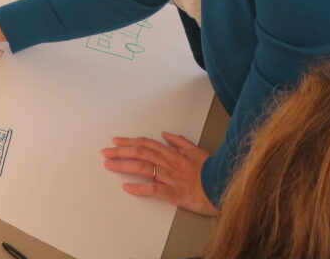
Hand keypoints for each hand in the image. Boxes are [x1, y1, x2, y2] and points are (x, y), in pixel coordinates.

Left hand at [101, 132, 217, 215]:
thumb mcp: (197, 150)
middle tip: (104, 152)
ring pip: (143, 168)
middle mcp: (169, 163)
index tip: (115, 141)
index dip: (130, 142)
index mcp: (173, 153)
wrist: (225, 185)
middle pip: (140, 153)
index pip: (146, 144)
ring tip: (108, 165)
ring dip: (124, 166)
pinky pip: (154, 189)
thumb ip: (180, 142)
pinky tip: (126, 188)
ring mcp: (170, 178)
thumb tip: (165, 134)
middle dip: (120, 152)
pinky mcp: (175, 194)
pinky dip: (139, 188)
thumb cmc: (213, 170)